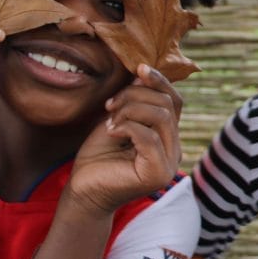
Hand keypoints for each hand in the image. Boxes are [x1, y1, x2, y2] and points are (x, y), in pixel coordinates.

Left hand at [66, 63, 182, 215]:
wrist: (82, 191)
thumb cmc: (98, 158)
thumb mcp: (117, 120)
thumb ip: (134, 101)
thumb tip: (144, 72)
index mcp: (167, 137)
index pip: (175, 101)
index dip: (160, 81)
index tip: (138, 67)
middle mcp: (174, 150)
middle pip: (168, 105)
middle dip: (135, 96)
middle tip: (110, 106)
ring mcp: (169, 163)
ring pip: (161, 117)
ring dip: (130, 110)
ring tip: (110, 121)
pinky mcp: (158, 173)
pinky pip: (149, 136)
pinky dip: (126, 127)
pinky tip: (111, 133)